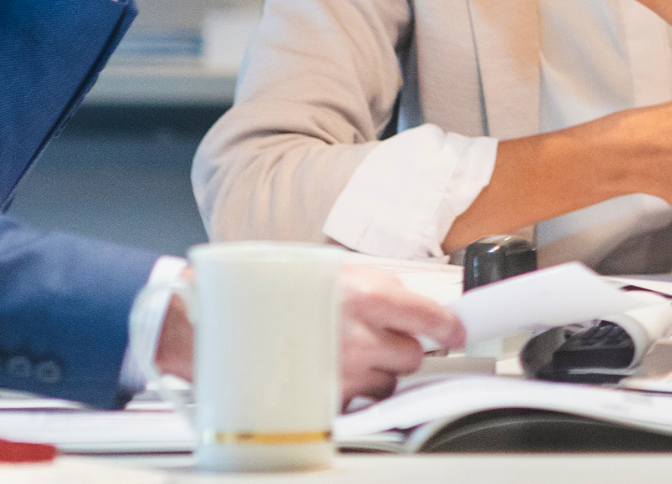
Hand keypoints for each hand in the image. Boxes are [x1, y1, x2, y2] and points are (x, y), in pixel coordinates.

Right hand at [150, 266, 464, 405]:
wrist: (215, 323)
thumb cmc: (265, 289)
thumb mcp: (325, 270)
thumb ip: (370, 287)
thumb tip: (404, 303)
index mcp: (367, 293)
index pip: (430, 316)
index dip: (449, 326)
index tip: (456, 331)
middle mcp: (362, 335)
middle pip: (413, 354)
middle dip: (400, 346)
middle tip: (376, 334)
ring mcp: (345, 374)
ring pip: (388, 381)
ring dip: (375, 370)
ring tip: (340, 350)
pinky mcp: (326, 402)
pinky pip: (359, 402)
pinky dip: (352, 392)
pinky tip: (328, 371)